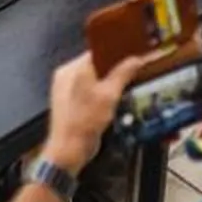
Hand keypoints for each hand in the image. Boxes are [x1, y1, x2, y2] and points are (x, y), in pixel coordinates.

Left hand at [44, 51, 144, 170]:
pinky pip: (88, 91)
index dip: (116, 53)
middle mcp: (66, 75)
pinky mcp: (70, 102)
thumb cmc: (83, 123)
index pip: (98, 51)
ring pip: (93, 79)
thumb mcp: (109, 95)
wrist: (68, 150)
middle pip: (95, 65)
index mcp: (72, 68)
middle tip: (131, 73)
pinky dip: (100, 94)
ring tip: (122, 89)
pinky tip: (110, 102)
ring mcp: (66, 89)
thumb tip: (135, 59)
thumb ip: (123, 74)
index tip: (132, 56)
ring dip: (108, 83)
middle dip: (114, 70)